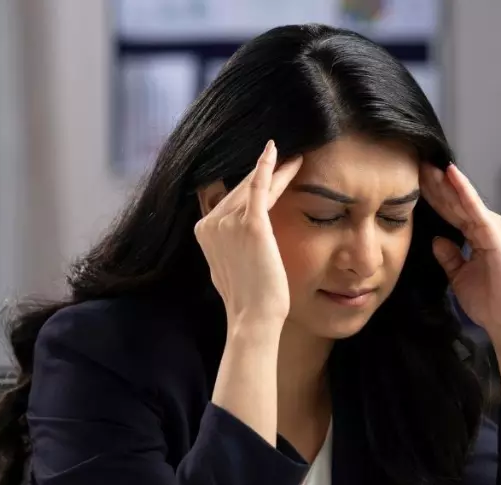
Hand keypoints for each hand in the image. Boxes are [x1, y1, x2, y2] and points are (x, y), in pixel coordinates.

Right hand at [195, 140, 302, 327]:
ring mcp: (228, 223)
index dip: (250, 185)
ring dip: (276, 171)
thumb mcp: (227, 265)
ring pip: (254, 188)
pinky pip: (259, 187)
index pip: (231, 200)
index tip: (264, 171)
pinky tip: (276, 152)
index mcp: (204, 231)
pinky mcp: (251, 225)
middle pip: (241, 190)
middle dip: (263, 174)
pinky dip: (267, 167)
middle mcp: (211, 223)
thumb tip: (234, 235)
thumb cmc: (248, 298)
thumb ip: (227, 244)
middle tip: (285, 158)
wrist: (254, 317)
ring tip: (295, 160)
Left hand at [421, 163, 500, 345]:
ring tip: (427, 163)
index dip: (432, 196)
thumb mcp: (459, 277)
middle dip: (435, 184)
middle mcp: (486, 227)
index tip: (412, 181)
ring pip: (463, 200)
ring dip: (445, 182)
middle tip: (415, 162)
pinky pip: (475, 209)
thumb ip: (450, 257)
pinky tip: (451, 175)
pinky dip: (464, 191)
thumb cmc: (490, 302)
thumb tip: (436, 239)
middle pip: (455, 201)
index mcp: (477, 236)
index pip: (450, 211)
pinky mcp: (495, 234)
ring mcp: (492, 228)